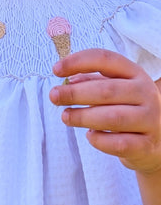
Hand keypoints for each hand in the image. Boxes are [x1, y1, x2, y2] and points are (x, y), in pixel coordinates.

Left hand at [49, 49, 160, 174]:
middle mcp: (146, 93)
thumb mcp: (115, 89)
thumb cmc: (128, 109)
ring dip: (83, 116)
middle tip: (54, 96)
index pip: (105, 59)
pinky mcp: (147, 145)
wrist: (158, 141)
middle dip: (75, 93)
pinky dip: (99, 140)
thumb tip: (68, 80)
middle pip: (106, 90)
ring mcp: (150, 119)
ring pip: (112, 117)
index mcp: (135, 73)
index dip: (78, 61)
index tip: (56, 70)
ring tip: (66, 116)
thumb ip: (92, 82)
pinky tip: (90, 135)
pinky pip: (118, 143)